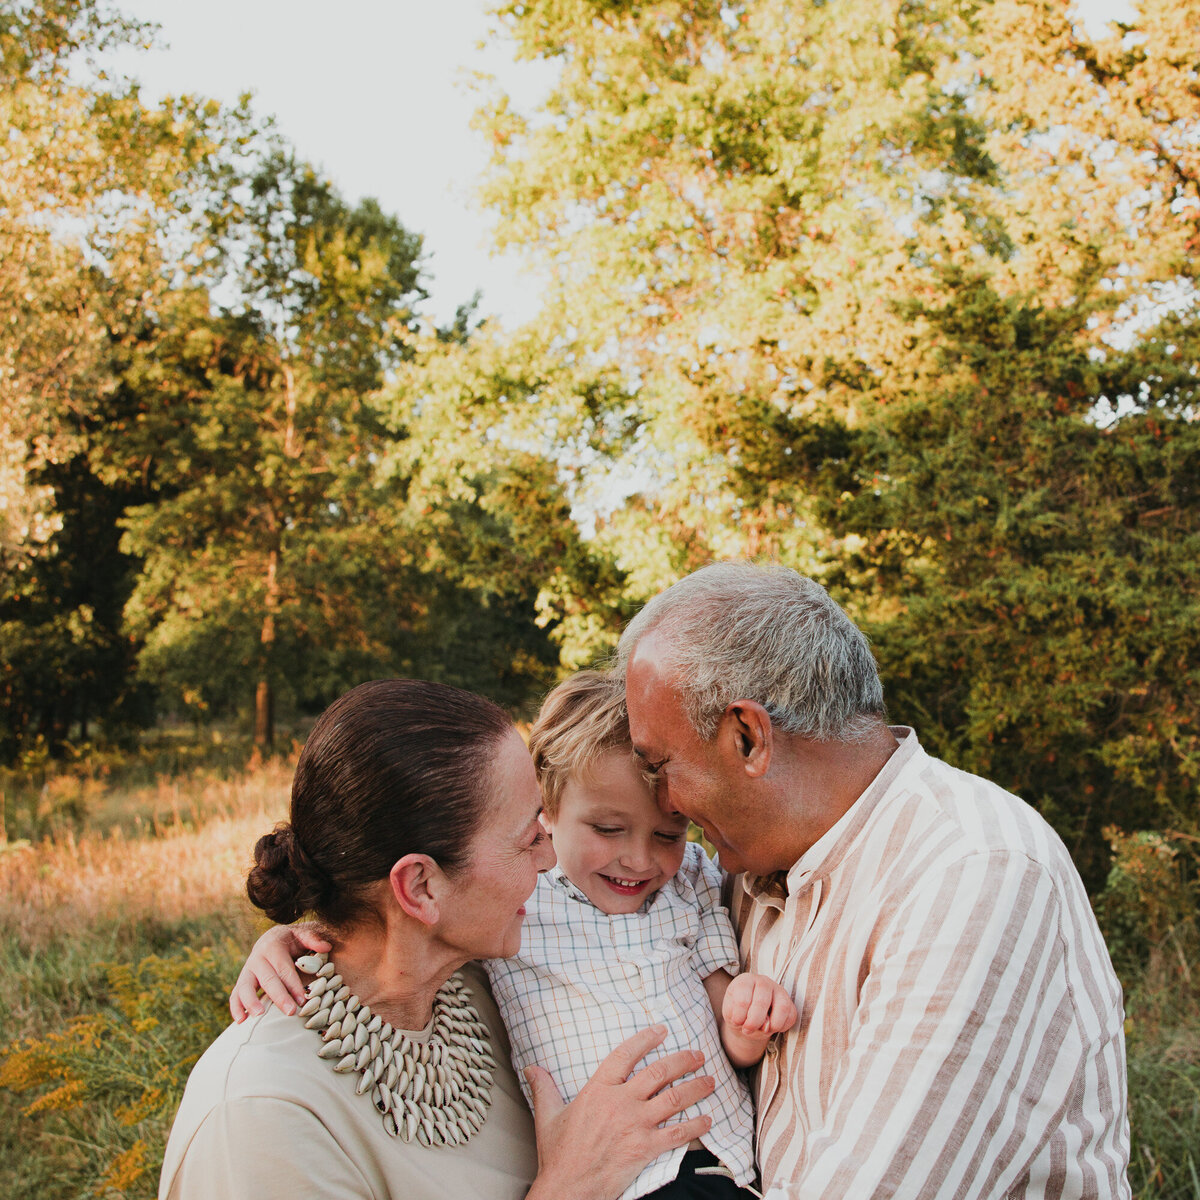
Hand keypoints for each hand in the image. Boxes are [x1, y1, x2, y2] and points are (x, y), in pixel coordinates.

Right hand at [229, 924, 331, 1021]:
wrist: (272, 939)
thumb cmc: (292, 940)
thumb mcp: (302, 934)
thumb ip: (313, 939)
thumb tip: (326, 947)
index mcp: (273, 945)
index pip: (284, 967)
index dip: (293, 984)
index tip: (303, 999)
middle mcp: (257, 957)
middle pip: (267, 979)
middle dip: (279, 996)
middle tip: (290, 1012)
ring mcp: (247, 970)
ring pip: (245, 986)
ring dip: (251, 1001)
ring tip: (259, 1016)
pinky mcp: (242, 981)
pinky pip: (235, 994)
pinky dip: (235, 1007)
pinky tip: (241, 1021)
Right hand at [524, 1026, 714, 1199]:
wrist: (568, 1188)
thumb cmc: (558, 1154)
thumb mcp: (547, 1116)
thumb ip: (544, 1087)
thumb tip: (530, 1067)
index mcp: (598, 1089)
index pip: (626, 1054)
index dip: (645, 1039)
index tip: (661, 1030)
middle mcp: (620, 1102)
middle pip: (659, 1072)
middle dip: (682, 1060)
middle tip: (697, 1053)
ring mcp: (635, 1124)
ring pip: (674, 1098)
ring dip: (696, 1087)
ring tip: (710, 1080)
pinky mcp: (645, 1148)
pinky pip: (677, 1133)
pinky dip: (696, 1125)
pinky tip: (708, 1119)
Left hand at [720, 973, 796, 1066]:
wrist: (746, 1018)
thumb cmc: (737, 1013)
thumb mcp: (731, 1015)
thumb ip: (741, 1018)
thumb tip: (766, 1026)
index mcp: (745, 981)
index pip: (743, 999)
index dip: (739, 1016)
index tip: (737, 1023)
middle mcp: (763, 982)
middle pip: (762, 1002)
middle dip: (754, 1022)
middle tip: (748, 1030)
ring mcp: (778, 990)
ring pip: (782, 1007)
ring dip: (772, 1025)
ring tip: (763, 1030)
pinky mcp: (789, 1001)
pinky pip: (791, 1015)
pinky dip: (782, 1026)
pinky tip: (772, 1027)